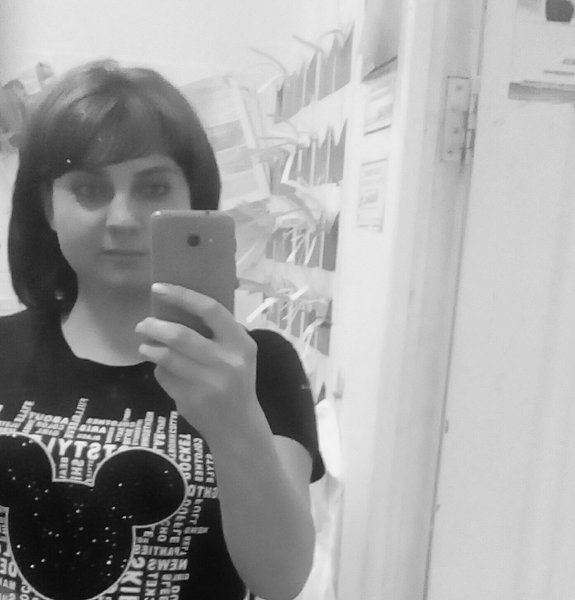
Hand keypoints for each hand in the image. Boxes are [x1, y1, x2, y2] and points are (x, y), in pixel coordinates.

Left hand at [135, 283, 258, 440]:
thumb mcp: (239, 354)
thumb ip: (218, 333)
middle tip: (142, 324)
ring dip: (150, 348)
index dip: (182, 296)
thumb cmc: (236, 381)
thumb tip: (176, 307)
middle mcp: (227, 361)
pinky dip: (158, 369)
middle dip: (154, 326)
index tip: (158, 288)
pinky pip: (165, 377)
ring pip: (167, 357)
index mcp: (241, 343)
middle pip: (181, 335)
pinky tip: (160, 368)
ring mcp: (209, 383)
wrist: (238, 425)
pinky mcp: (191, 400)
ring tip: (145, 345)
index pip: (210, 310)